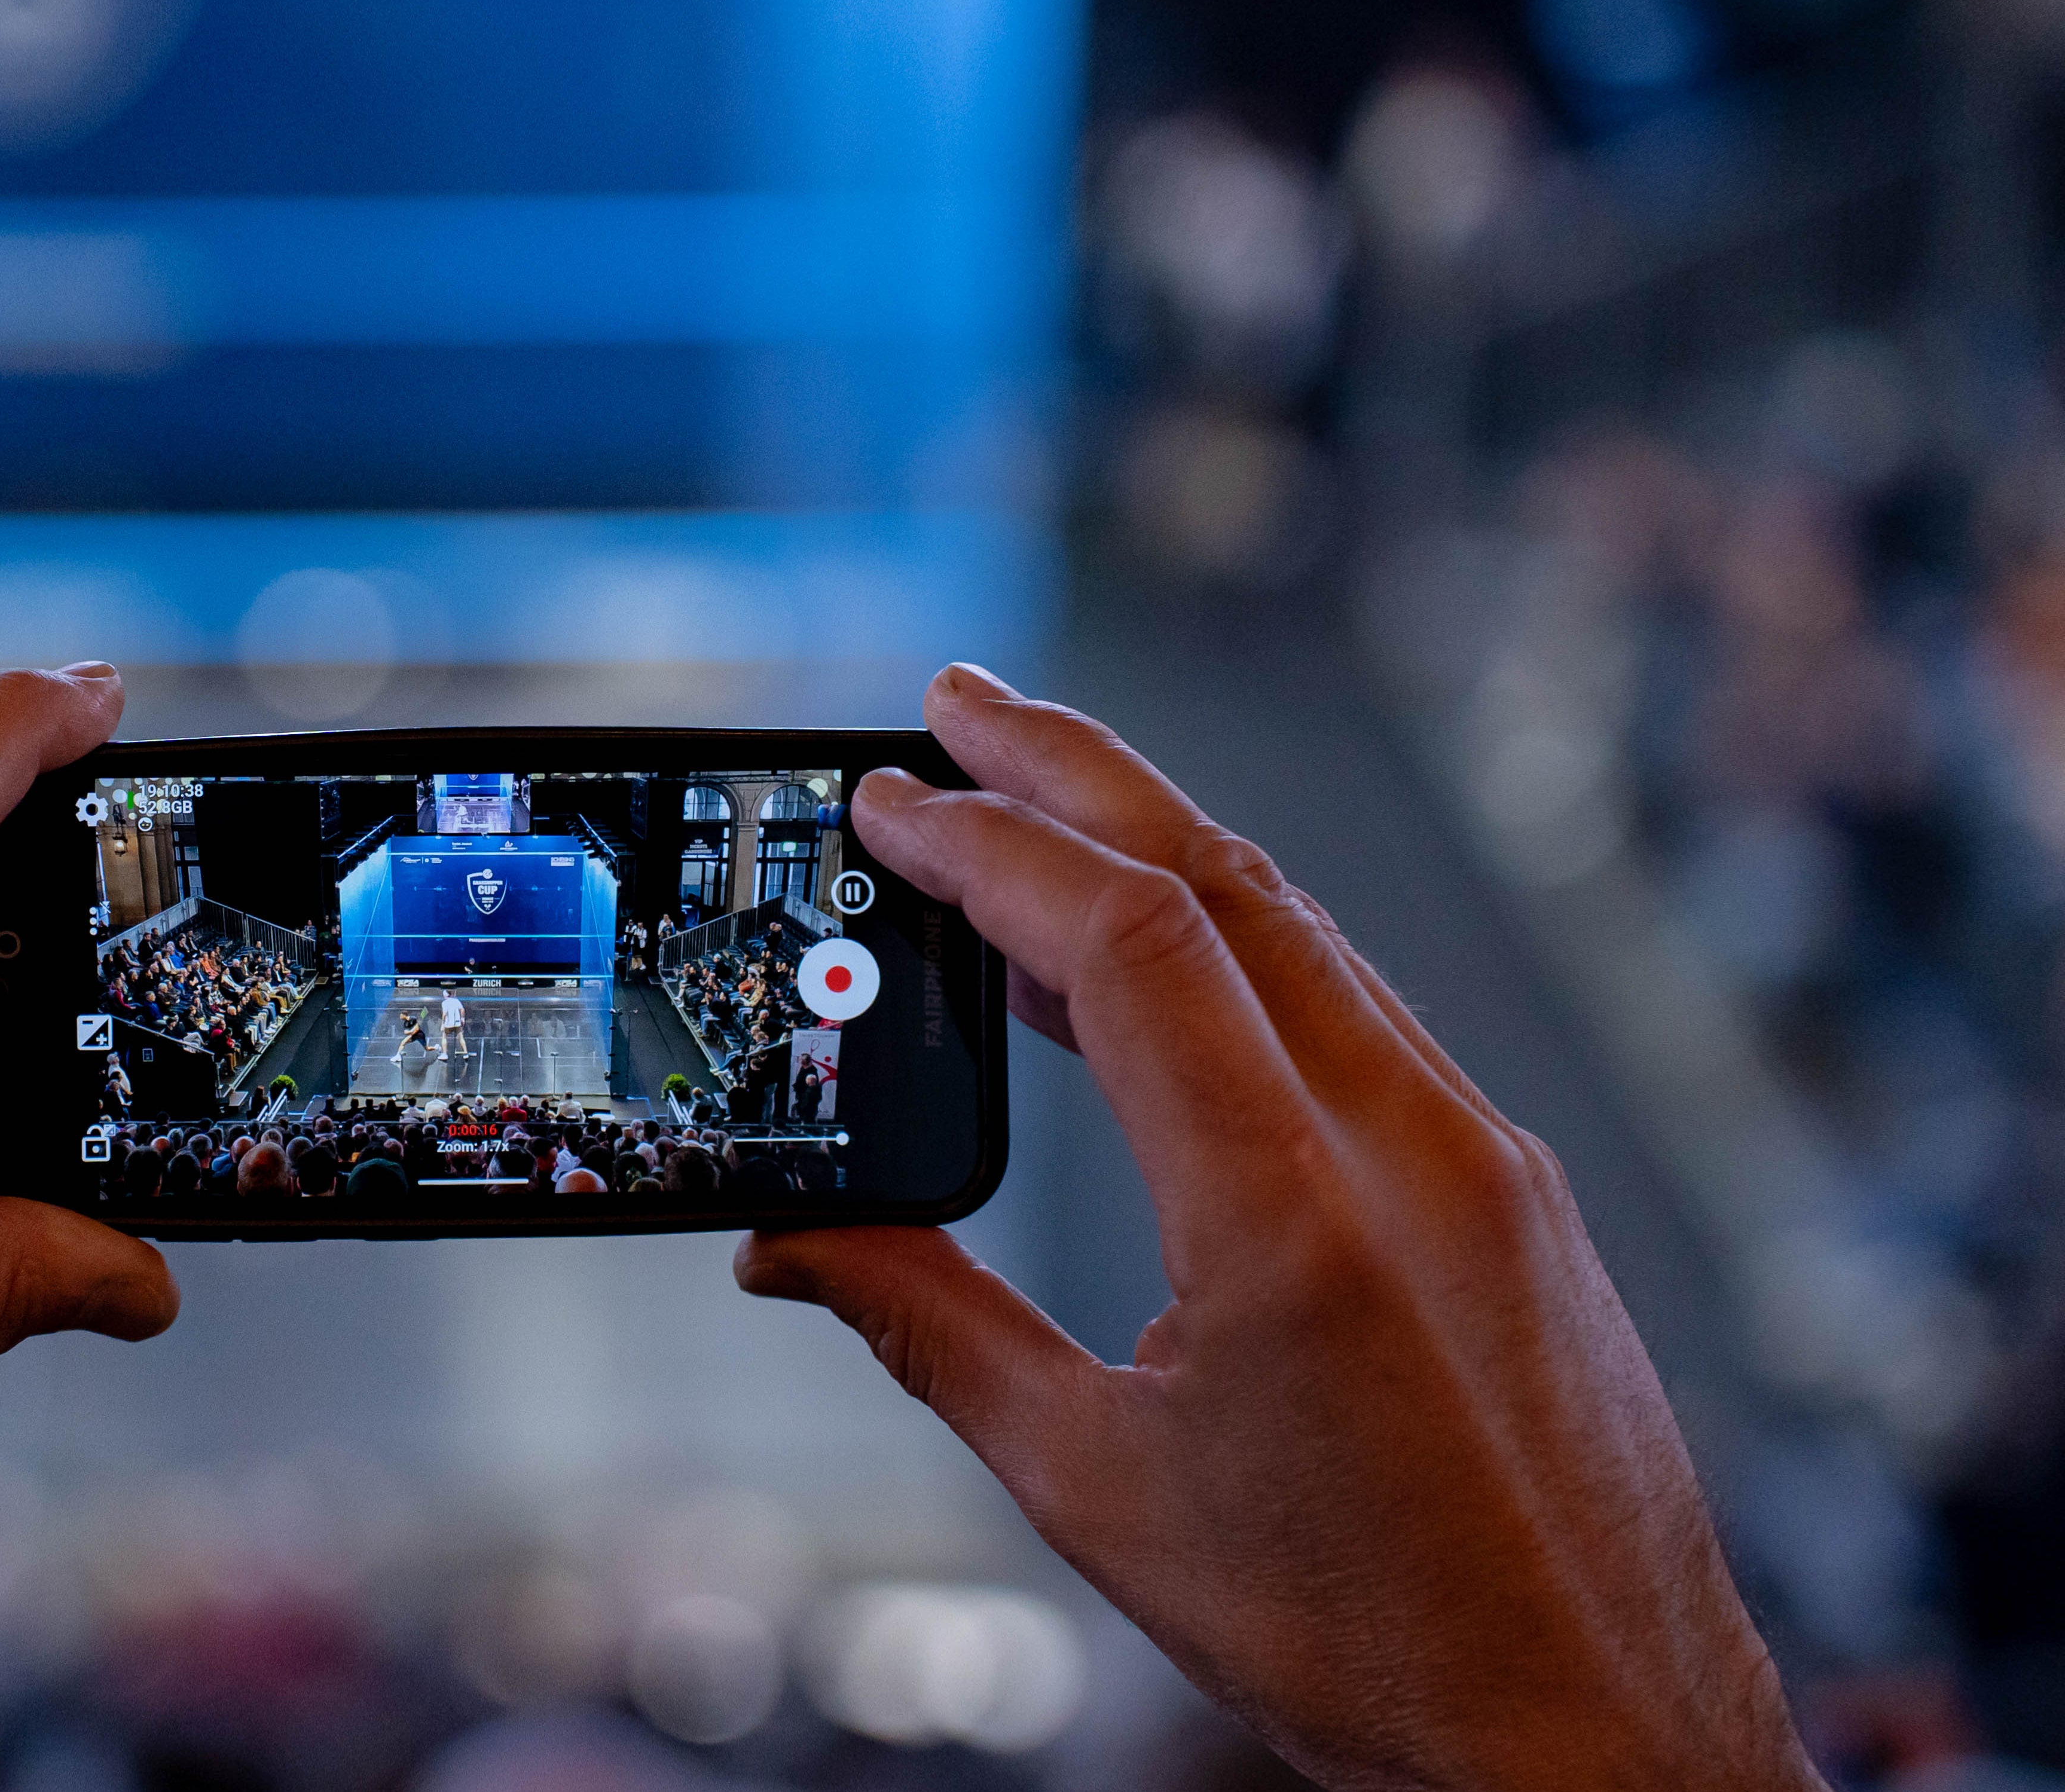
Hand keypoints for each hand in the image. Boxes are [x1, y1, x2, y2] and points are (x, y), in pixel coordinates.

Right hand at [739, 665, 1820, 1790]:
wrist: (1598, 1739)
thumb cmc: (1363, 1640)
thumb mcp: (1094, 1491)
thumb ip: (927, 1332)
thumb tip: (789, 1247)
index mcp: (1294, 1217)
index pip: (1130, 944)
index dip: (993, 846)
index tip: (889, 798)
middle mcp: (1413, 1150)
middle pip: (1227, 882)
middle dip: (1075, 770)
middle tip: (957, 699)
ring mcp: (1484, 1159)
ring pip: (1305, 933)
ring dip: (1161, 842)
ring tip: (1041, 797)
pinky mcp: (1515, 1192)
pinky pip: (1362, 1011)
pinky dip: (1243, 944)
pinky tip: (1167, 955)